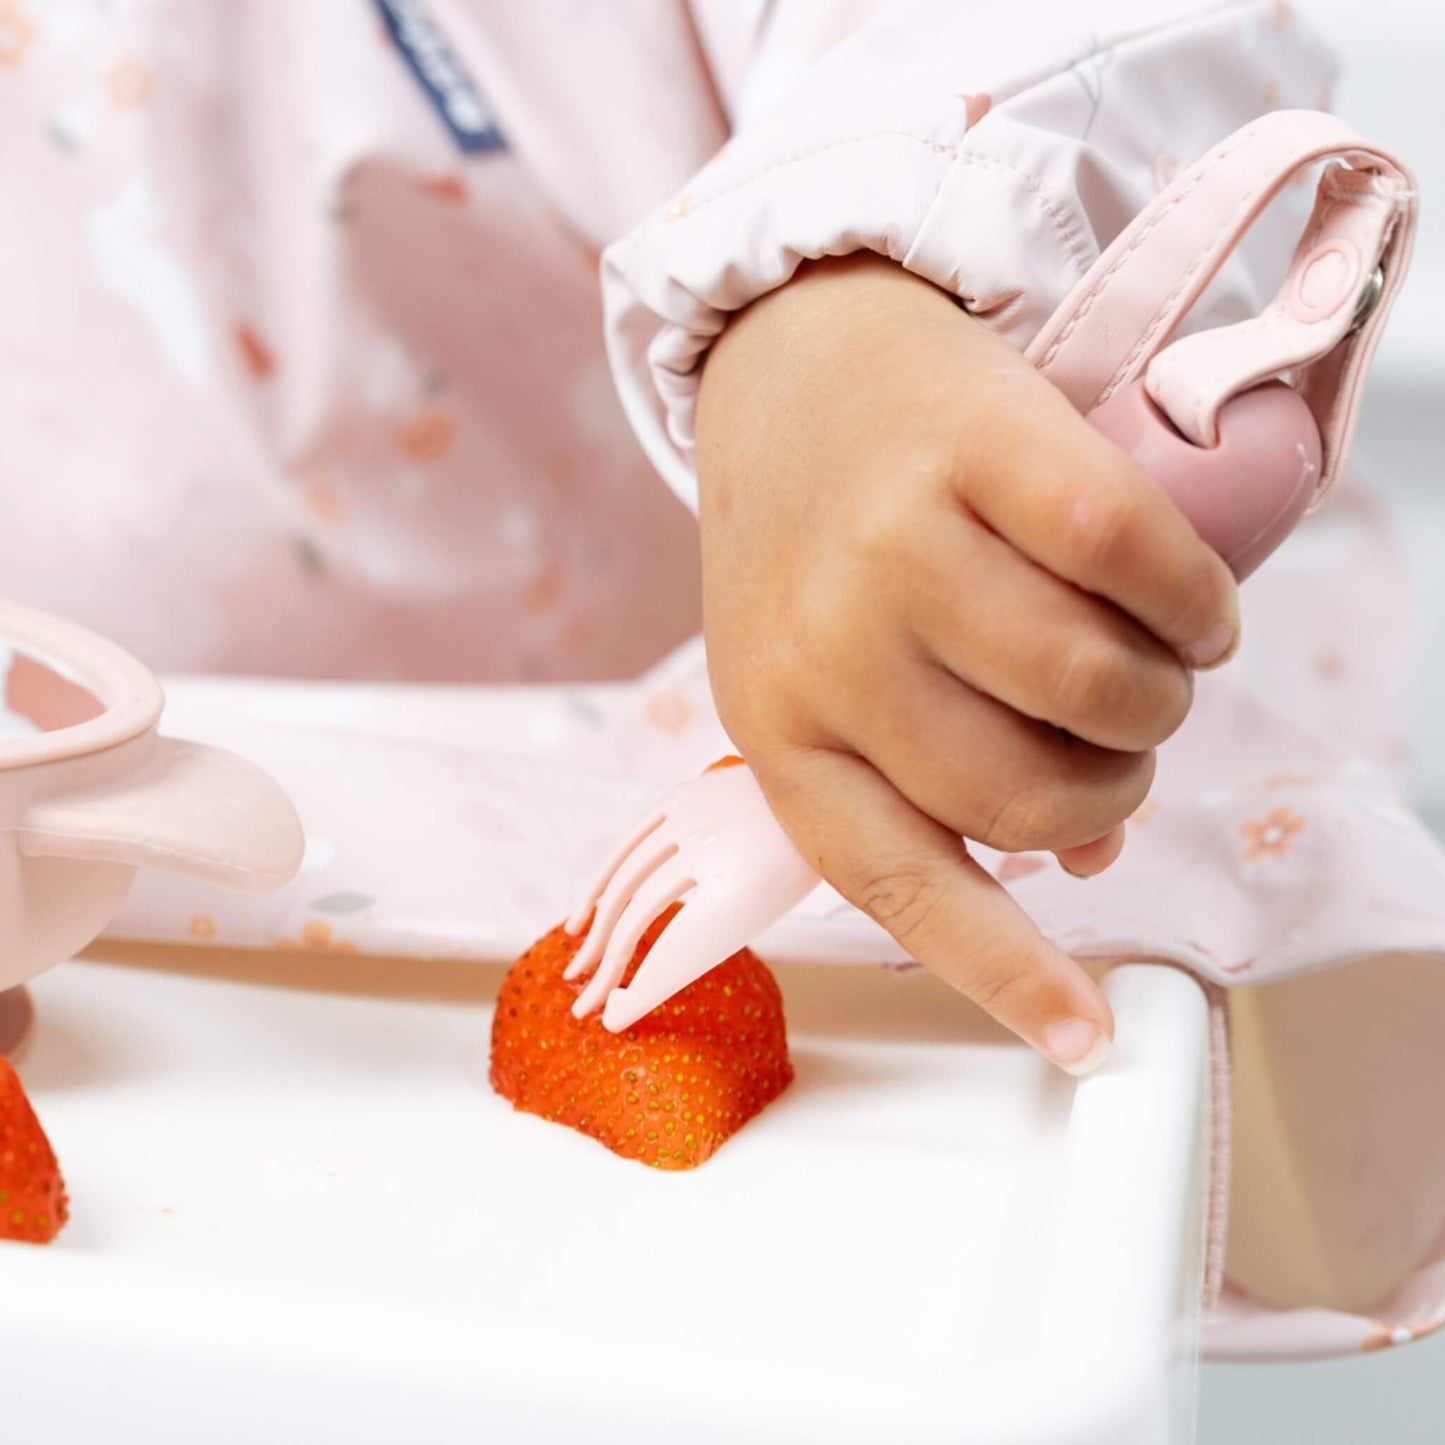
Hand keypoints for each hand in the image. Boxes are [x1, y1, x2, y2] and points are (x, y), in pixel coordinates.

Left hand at [694, 254, 1238, 1072]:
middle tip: (1120, 745)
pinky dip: (1195, 605)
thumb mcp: (831, 669)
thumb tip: (1086, 867)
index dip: (1003, 972)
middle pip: (1026, 795)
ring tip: (1152, 675)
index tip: (1088, 1042)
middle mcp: (824, 647)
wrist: (791, 362)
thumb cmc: (824, 538)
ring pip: (1092, 688)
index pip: (895, 880)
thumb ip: (936, 771)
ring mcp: (895, 542)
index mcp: (779, 727)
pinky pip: (1132, 558)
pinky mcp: (975, 440)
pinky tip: (1194, 611)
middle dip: (1110, 793)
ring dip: (1158, 704)